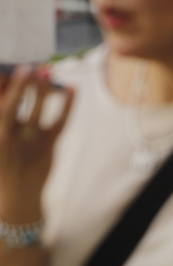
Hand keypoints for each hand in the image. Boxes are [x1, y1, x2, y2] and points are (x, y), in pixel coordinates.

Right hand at [0, 65, 73, 219]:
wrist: (15, 199)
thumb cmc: (3, 163)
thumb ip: (2, 116)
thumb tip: (10, 86)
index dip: (1, 87)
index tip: (5, 69)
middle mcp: (5, 138)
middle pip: (10, 106)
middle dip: (18, 85)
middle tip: (27, 66)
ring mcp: (28, 144)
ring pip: (36, 112)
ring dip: (41, 90)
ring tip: (45, 71)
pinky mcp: (48, 148)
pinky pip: (60, 123)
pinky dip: (68, 106)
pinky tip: (72, 88)